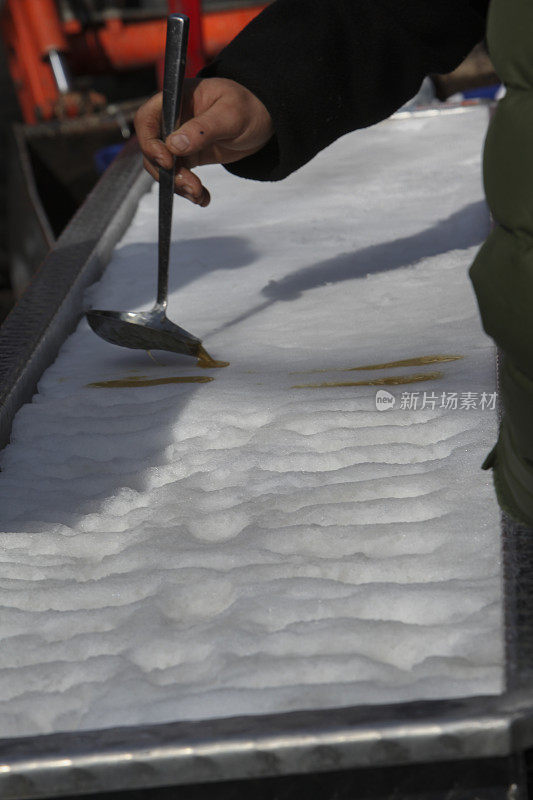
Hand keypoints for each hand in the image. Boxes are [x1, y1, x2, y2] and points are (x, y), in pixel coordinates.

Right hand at [134, 77, 273, 206]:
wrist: (263, 120)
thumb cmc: (248, 108)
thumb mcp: (230, 115)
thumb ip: (202, 129)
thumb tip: (174, 145)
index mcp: (176, 99)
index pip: (146, 119)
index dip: (150, 142)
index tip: (167, 162)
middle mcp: (172, 119)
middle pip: (152, 149)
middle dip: (167, 172)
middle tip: (191, 186)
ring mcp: (178, 140)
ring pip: (163, 168)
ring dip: (178, 185)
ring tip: (199, 195)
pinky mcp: (188, 157)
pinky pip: (179, 176)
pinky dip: (188, 190)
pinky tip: (203, 199)